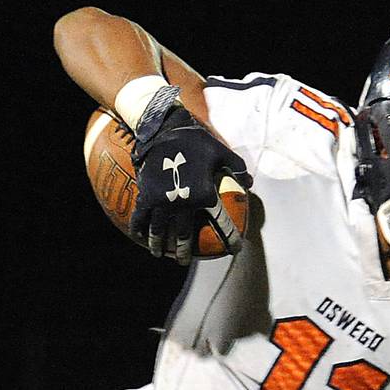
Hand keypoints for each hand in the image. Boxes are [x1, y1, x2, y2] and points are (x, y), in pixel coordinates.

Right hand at [130, 87, 251, 264]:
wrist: (163, 128)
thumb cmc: (196, 140)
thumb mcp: (222, 152)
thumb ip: (237, 169)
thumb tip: (250, 183)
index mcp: (205, 195)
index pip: (222, 224)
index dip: (231, 239)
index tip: (235, 249)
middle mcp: (183, 202)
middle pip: (185, 235)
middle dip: (186, 252)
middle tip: (185, 260)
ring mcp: (162, 200)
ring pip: (160, 231)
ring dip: (159, 246)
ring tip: (160, 254)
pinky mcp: (145, 195)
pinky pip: (140, 217)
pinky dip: (139, 229)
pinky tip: (139, 237)